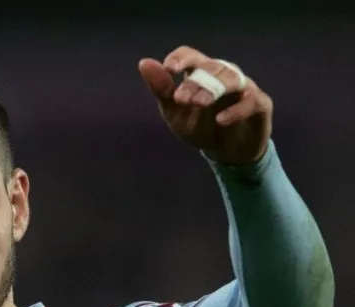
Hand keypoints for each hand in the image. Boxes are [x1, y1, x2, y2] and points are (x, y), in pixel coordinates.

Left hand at [138, 46, 271, 164]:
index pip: (190, 55)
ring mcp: (244, 87)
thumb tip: (144, 63)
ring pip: (231, 78)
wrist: (227, 152)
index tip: (169, 70)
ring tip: (198, 104)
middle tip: (180, 98)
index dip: (180, 58)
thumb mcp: (175, 112)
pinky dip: (236, 110)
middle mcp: (223, 75)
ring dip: (213, 89)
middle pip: (210, 67)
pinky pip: (252, 101)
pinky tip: (221, 120)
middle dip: (195, 81)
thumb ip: (161, 90)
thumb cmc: (200, 126)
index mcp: (201, 74)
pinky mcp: (260, 104)